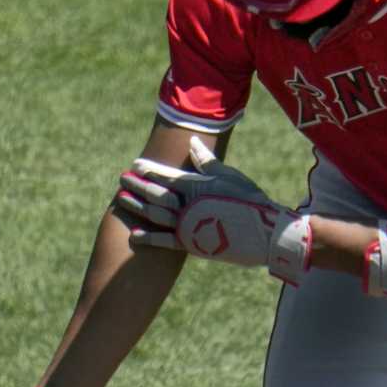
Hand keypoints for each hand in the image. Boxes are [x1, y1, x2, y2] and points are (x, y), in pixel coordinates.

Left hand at [114, 135, 310, 283]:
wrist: (265, 231)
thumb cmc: (250, 199)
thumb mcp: (229, 175)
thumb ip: (207, 161)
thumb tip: (192, 142)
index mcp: (197, 186)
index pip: (166, 175)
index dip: (149, 169)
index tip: (135, 164)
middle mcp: (189, 205)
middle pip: (156, 194)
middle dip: (137, 185)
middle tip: (121, 178)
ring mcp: (189, 225)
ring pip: (156, 214)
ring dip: (138, 206)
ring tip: (121, 199)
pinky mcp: (193, 244)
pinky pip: (167, 241)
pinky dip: (151, 237)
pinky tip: (135, 234)